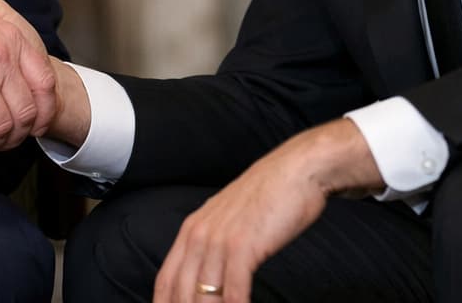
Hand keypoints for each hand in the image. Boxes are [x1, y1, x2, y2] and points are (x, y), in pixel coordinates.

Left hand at [153, 118, 382, 302]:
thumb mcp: (229, 219)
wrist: (296, 171)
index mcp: (191, 229)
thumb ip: (215, 245)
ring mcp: (219, 240)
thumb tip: (210, 277)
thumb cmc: (268, 197)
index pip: (165, 280)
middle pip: (180, 292)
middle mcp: (199, 235)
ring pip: (203, 296)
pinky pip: (233, 291)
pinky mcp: (243, 246)